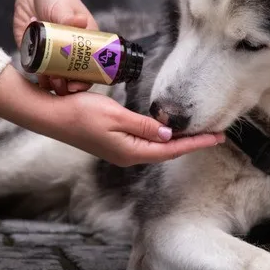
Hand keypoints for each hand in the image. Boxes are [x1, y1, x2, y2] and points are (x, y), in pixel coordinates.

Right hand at [0, 65, 224, 165]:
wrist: (53, 116)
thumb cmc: (81, 114)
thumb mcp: (117, 117)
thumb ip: (145, 126)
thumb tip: (169, 135)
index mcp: (131, 151)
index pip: (172, 150)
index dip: (196, 143)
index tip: (217, 138)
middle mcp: (128, 155)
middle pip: (167, 151)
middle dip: (191, 143)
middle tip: (214, 134)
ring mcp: (120, 151)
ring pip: (157, 147)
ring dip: (177, 141)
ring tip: (197, 133)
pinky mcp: (114, 143)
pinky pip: (145, 142)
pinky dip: (160, 137)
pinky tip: (166, 131)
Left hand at [7, 0, 96, 94]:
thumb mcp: (64, 7)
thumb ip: (69, 16)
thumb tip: (79, 22)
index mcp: (86, 44)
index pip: (91, 69)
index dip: (85, 81)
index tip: (76, 86)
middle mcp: (70, 53)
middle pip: (72, 78)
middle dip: (66, 86)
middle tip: (59, 83)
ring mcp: (52, 55)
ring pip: (54, 78)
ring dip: (51, 83)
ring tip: (46, 79)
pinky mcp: (34, 54)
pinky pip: (36, 69)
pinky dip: (36, 73)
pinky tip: (35, 70)